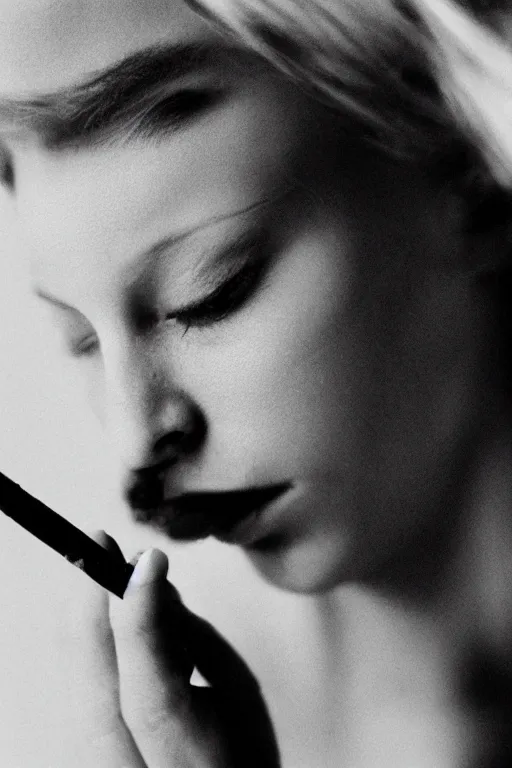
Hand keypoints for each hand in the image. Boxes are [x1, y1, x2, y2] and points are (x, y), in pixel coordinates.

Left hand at [66, 531, 279, 767]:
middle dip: (92, 601)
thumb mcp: (240, 695)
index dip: (141, 617)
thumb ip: (198, 642)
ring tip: (119, 577)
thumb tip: (157, 590)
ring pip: (77, 678)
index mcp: (187, 764)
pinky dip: (93, 642)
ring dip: (93, 617)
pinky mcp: (83, 749)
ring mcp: (100, 765)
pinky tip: (114, 620)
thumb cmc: (239, 757)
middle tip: (103, 546)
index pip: (150, 688)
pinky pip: (80, 684)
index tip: (144, 561)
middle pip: (94, 682)